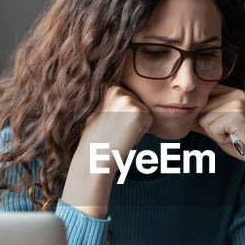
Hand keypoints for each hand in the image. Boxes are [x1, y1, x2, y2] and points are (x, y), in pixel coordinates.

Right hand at [63, 86, 152, 218]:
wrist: (94, 157)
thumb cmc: (96, 140)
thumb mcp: (97, 112)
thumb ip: (109, 102)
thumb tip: (116, 95)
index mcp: (108, 87)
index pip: (130, 98)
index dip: (123, 115)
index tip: (111, 125)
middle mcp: (117, 90)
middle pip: (139, 103)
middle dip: (132, 119)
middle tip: (116, 131)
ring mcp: (127, 100)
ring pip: (145, 112)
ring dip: (137, 126)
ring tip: (120, 134)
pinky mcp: (138, 112)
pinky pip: (149, 121)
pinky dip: (142, 133)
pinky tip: (126, 137)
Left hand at [191, 86, 244, 163]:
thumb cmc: (239, 141)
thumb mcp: (217, 126)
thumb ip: (203, 118)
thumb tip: (183, 114)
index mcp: (232, 92)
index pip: (204, 96)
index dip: (204, 113)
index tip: (220, 125)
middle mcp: (235, 93)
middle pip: (202, 108)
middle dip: (209, 125)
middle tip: (227, 132)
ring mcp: (237, 103)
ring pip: (205, 118)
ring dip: (214, 132)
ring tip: (230, 134)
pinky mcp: (237, 115)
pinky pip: (212, 127)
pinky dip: (219, 137)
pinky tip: (233, 137)